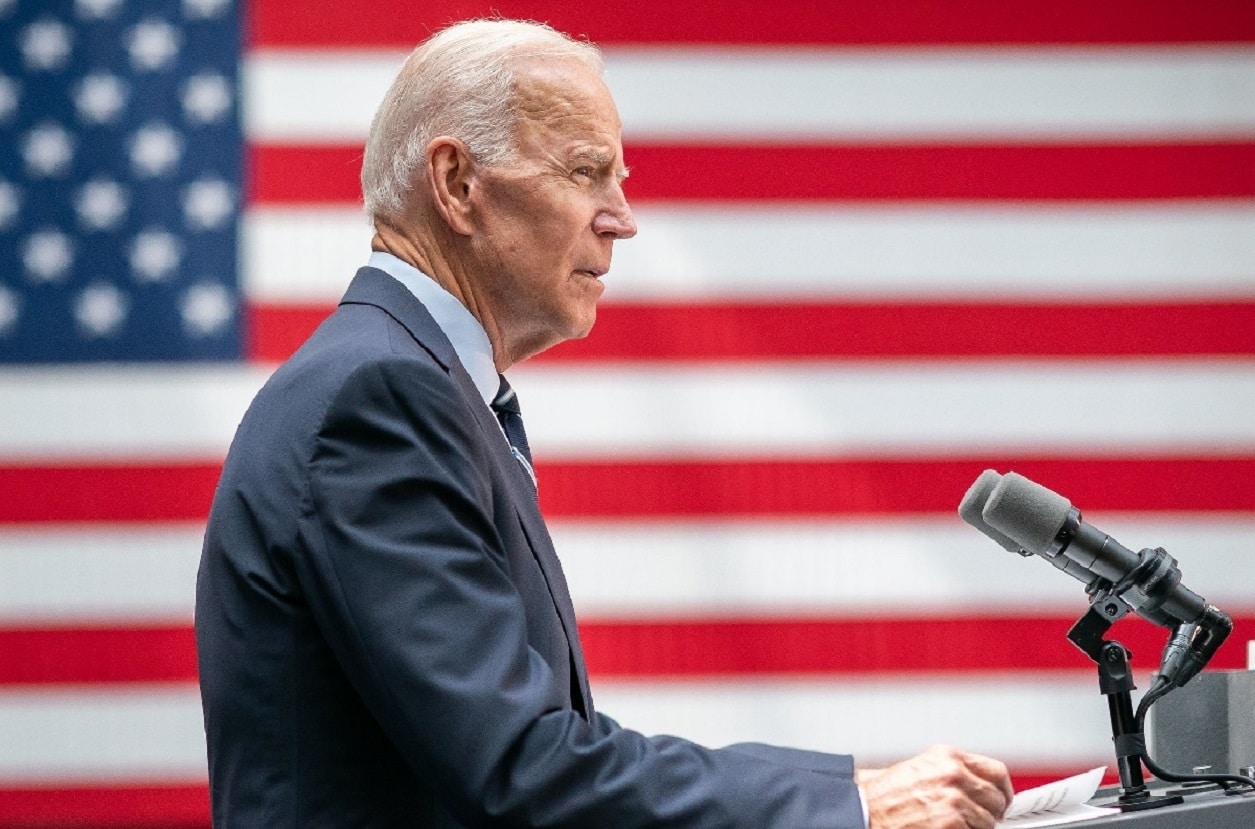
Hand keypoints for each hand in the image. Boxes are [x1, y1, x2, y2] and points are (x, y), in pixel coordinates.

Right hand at [856, 744, 1013, 828]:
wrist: (862, 812)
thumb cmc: (882, 796)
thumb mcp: (919, 770)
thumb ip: (951, 772)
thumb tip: (979, 786)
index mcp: (947, 757)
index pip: (997, 772)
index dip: (1001, 791)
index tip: (1000, 802)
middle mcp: (954, 775)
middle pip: (996, 800)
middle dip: (988, 813)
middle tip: (972, 820)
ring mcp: (955, 802)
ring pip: (988, 823)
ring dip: (974, 828)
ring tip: (947, 825)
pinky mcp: (953, 826)